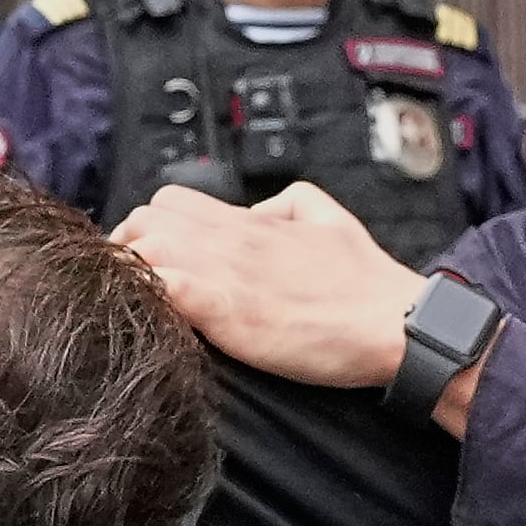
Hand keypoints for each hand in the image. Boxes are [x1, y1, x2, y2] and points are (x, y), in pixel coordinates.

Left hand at [113, 183, 422, 391]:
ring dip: (131, 276)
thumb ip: (288, 203)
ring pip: (139, 250)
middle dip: (131, 249)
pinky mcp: (223, 311)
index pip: (168, 201)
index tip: (156, 261)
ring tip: (143, 308)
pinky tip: (154, 322)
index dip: (152, 230)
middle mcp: (230, 239)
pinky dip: (145, 300)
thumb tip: (257, 208)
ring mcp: (224, 272)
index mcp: (251, 220)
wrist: (395, 324)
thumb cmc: (367, 283)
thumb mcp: (329, 217)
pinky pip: (157, 288)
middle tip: (139, 287)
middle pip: (144, 220)